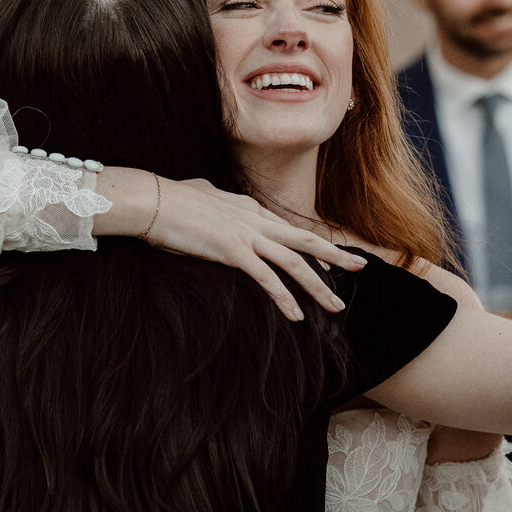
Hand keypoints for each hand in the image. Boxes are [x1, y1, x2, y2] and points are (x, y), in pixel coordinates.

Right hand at [149, 177, 365, 320]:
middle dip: (336, 256)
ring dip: (319, 287)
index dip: (312, 248)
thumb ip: (213, 198)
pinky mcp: (232, 252)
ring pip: (295, 263)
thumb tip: (207, 194)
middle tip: (360, 269)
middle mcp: (256, 220)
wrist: (151, 200)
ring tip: (337, 306)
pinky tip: (296, 317)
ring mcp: (246, 235)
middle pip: (305, 241)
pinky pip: (266, 280)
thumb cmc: (169, 199)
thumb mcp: (200, 194)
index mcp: (250, 208)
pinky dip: (284, 299)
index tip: (330, 262)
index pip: (288, 231)